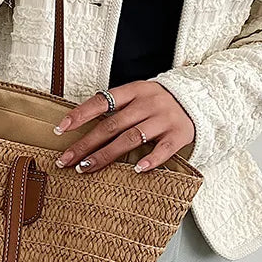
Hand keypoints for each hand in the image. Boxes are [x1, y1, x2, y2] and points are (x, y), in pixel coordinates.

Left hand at [52, 81, 195, 173]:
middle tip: (66, 160)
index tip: (60, 129)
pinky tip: (136, 170)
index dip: (79, 114)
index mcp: (134, 90)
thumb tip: (80, 126)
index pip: (101, 101)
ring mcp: (164, 119)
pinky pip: (163, 149)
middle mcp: (148, 103)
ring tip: (86, 168)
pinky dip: (150, 160)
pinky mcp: (179, 134)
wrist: (201, 99)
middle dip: (85, 144)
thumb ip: (115, 108)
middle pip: (111, 125)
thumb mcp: (137, 96)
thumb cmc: (158, 103)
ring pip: (130, 138)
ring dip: (106, 155)